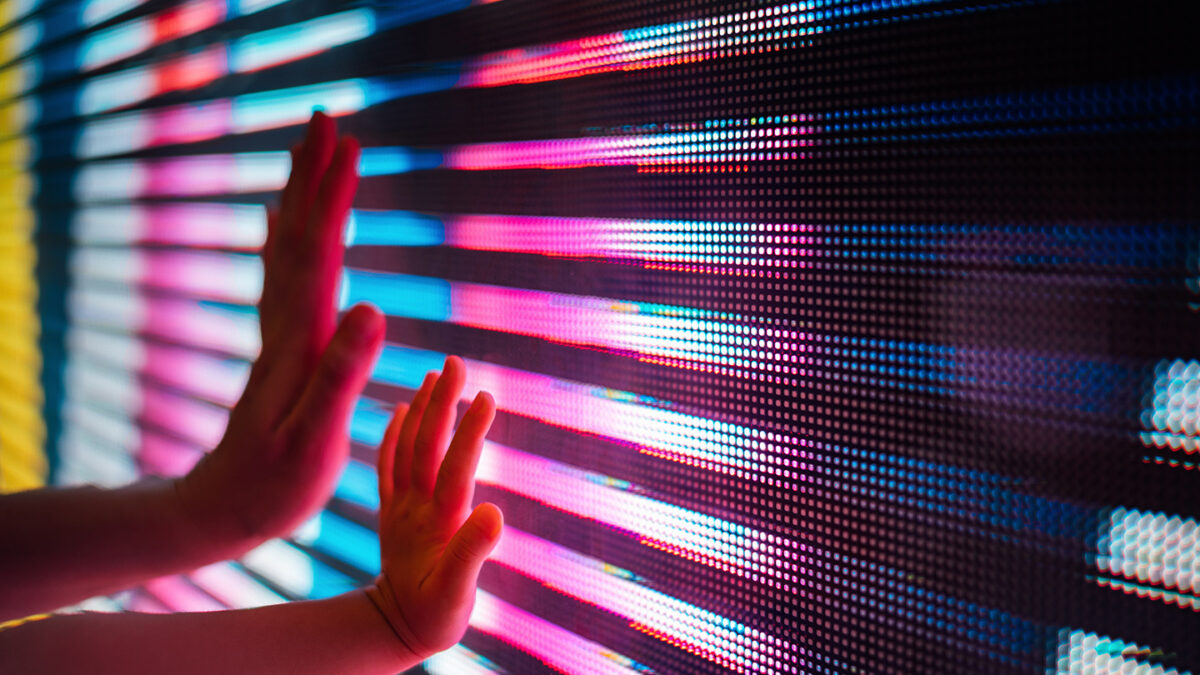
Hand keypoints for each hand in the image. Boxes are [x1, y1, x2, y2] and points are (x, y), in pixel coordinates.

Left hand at [175, 112, 382, 555]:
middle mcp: (286, 328)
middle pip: (299, 237)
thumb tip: (374, 306)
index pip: (318, 254)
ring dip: (301, 198)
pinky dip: (285, 239)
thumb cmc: (274, 485)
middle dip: (312, 177)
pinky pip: (282, 278)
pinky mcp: (282, 350)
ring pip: (288, 250)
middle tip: (326, 120)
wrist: (222, 510)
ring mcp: (280, 337)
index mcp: (300, 342)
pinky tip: (283, 222)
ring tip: (309, 153)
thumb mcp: (314, 437)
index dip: (332, 199)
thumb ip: (342, 372)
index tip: (347, 145)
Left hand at [366, 356, 502, 659]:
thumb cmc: (434, 616)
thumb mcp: (457, 595)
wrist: (392, 629)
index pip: (455, 469)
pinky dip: (395, 434)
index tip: (487, 395)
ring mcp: (400, 506)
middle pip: (428, 446)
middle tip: (455, 362)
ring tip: (436, 374)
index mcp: (437, 523)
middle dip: (443, 403)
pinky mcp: (392, 509)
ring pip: (409, 448)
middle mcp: (415, 507)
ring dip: (422, 409)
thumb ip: (472, 554)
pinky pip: (389, 465)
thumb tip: (495, 512)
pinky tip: (403, 409)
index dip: (471, 432)